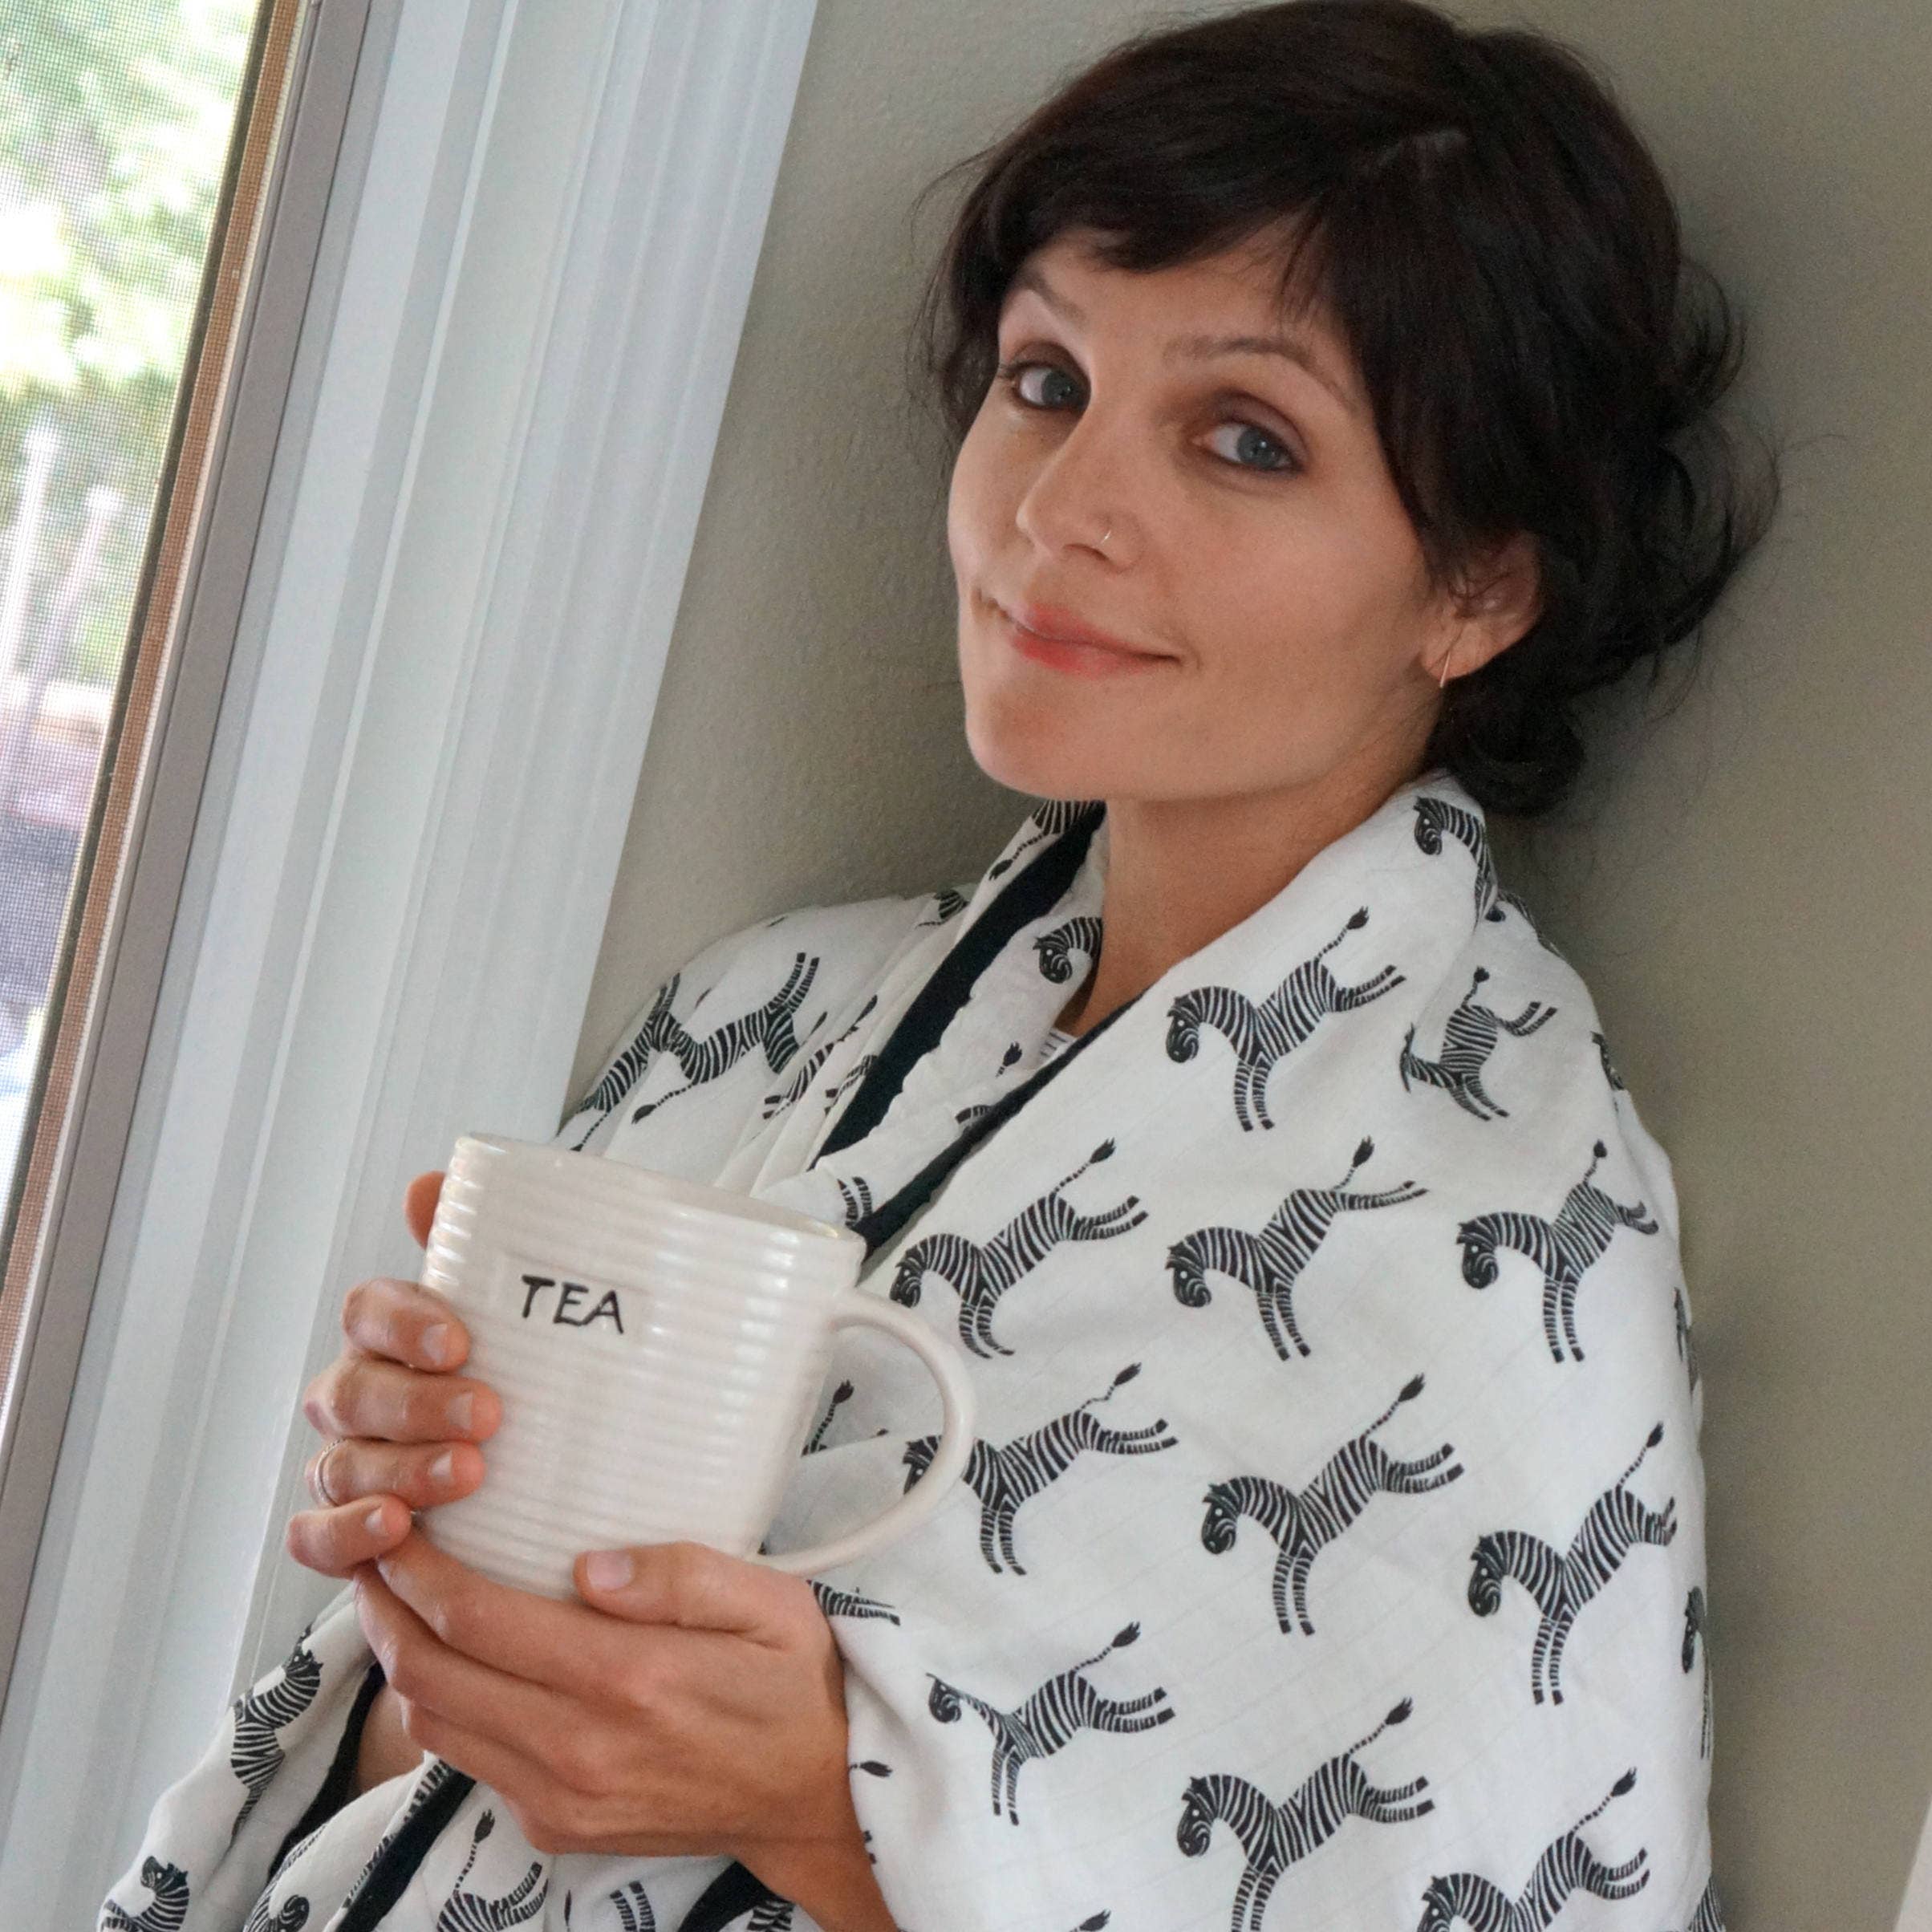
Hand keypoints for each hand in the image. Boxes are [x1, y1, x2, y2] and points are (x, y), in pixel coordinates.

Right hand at [286, 1171, 502, 1577]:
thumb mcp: (523, 1320)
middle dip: (414, 1403)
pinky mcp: (341, 1532)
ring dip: (400, 1469)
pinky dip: (347, 1533)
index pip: (369, 1310)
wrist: (546, 1487)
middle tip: (486, 1414)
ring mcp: (344, 1463)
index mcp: (390, 1336)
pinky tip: (396, 1529)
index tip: (461, 1341)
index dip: (403, 1322)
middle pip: (351, 1391)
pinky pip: (314, 1536)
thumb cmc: (527, 1385)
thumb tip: (430, 1183)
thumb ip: (485, 1251)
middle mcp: (356, 1395)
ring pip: (339, 1462)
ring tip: (468, 1476)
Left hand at [355, 1533, 894, 1929]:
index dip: (419, 1571)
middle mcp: (580, 1749)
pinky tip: (455, 1661)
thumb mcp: (769, 1603)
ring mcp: (561, 1798)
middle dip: (385, 1611)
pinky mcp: (556, 1825)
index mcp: (629, 1680)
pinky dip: (442, 1707)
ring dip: (401, 1661)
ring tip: (398, 1602)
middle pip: (432, 1677)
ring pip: (436, 1726)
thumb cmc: (793, 1683)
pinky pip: (469, 1762)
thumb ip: (681, 1576)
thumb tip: (590, 1562)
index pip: (479, 1621)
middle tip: (374, 1556)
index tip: (399, 1527)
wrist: (817, 1796)